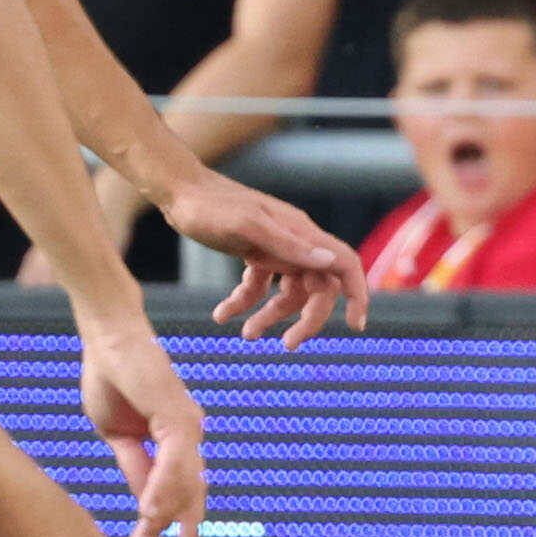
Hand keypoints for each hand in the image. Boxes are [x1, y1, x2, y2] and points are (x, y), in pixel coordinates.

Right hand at [74, 313, 208, 536]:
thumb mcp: (117, 435)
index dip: (158, 518)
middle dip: (183, 523)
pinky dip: (163, 488)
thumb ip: (134, 465)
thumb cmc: (110, 378)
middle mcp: (189, 432)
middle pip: (190, 488)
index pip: (173, 486)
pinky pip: (174, 461)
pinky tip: (150, 511)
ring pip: (183, 480)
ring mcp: (187, 424)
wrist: (107, 340)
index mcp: (175, 438)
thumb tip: (144, 499)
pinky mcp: (178, 415)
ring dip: (164, 513)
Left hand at [163, 172, 369, 343]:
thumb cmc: (211, 206)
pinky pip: (259, 286)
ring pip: (285, 293)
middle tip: (288, 346)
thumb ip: (289, 246)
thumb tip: (330, 262)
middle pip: (315, 289)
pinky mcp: (253, 252)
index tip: (354, 326)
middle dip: (305, 320)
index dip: (356, 294)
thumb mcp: (248, 227)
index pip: (344, 264)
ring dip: (269, 316)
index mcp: (301, 234)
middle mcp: (293, 242)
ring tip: (246, 335)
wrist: (178, 190)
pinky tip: (222, 315)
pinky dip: (244, 302)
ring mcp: (274, 248)